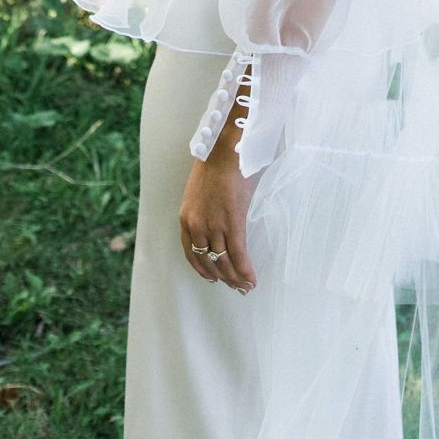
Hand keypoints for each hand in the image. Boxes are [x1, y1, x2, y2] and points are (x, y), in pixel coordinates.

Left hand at [179, 127, 258, 293]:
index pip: (192, 254)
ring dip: (236, 278)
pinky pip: (238, 254)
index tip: (213, 277)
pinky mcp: (232, 222)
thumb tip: (218, 226)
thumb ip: (204, 213)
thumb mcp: (200, 194)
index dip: (203, 269)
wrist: (223, 151)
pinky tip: (251, 279)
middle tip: (235, 287)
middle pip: (209, 261)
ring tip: (245, 286)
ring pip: (224, 261)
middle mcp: (197, 226)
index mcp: (186, 219)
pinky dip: (245, 270)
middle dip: (223, 277)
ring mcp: (214, 225)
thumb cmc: (215, 166)